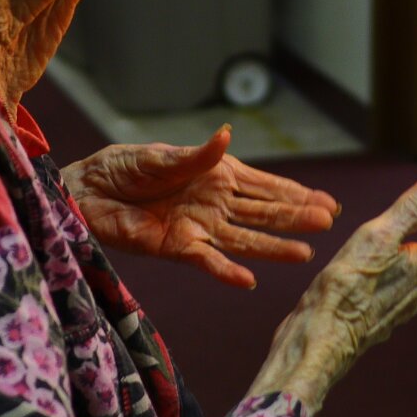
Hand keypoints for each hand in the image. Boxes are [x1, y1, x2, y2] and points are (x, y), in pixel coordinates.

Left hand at [66, 127, 338, 289]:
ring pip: (245, 239)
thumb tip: (226, 136)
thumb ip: (197, 155)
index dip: (297, 194)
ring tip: (304, 254)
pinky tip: (249, 280)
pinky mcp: (178, 247)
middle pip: (264, 213)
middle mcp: (215, 203)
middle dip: (296, 217)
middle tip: (328, 222)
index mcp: (217, 175)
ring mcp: (200, 227)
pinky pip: (208, 261)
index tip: (328, 203)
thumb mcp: (161, 156)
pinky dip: (227, 271)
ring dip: (274, 247)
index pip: (266, 186)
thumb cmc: (125, 166)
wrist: (88, 191)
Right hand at [247, 170, 416, 412]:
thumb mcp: (380, 236)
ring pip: (403, 293)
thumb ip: (415, 209)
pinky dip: (375, 292)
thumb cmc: (348, 288)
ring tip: (393, 266)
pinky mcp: (361, 328)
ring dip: (402, 278)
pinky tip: (358, 289)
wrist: (316, 343)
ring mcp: (386, 318)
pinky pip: (376, 305)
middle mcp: (411, 299)